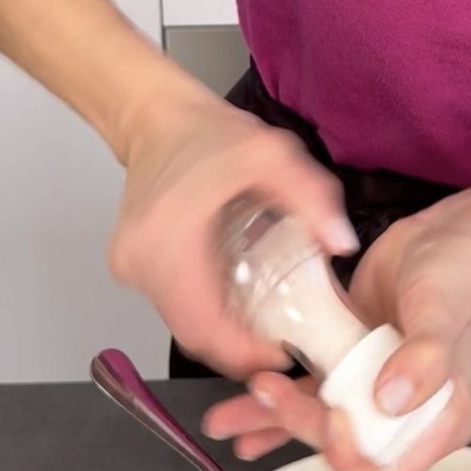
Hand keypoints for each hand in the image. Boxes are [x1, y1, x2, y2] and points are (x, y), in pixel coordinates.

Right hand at [107, 89, 357, 378]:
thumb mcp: (273, 154)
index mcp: (167, 240)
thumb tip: (341, 244)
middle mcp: (139, 264)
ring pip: (184, 329)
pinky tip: (241, 306)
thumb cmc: (209, 135)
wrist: (155, 117)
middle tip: (283, 346)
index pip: (204, 327)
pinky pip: (176, 311)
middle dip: (240, 351)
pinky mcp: (132, 271)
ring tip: (267, 328)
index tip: (283, 353)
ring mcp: (130, 270)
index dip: (244, 352)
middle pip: (194, 337)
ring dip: (225, 337)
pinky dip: (210, 318)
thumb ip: (312, 196)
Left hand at [202, 205, 470, 470]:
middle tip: (265, 390)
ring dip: (273, 422)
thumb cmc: (458, 275)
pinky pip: (309, 392)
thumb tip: (389, 401)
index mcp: (441, 421)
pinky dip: (275, 404)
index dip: (352, 458)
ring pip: (318, 421)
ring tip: (225, 419)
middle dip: (300, 425)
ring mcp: (372, 392)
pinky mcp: (346, 366)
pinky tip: (241, 413)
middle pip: (343, 444)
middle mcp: (405, 417)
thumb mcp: (445, 313)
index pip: (389, 469)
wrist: (445, 234)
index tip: (331, 418)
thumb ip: (426, 359)